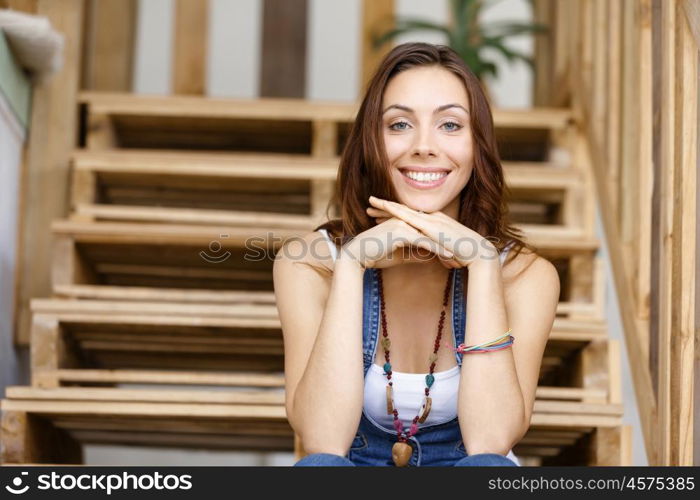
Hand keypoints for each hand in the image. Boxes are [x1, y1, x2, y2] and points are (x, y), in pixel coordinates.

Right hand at [341, 215, 457, 269]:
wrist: (357, 256)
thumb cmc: (375, 256)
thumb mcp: (400, 256)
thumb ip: (415, 254)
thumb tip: (430, 258)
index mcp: (404, 223)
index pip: (427, 232)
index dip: (441, 243)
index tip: (453, 254)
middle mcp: (405, 221)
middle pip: (431, 233)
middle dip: (446, 245)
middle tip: (460, 256)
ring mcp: (403, 224)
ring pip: (430, 236)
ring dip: (445, 247)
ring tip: (457, 258)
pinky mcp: (401, 232)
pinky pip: (423, 242)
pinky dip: (436, 249)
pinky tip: (446, 257)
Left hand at [366, 196, 497, 267]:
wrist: (478, 253)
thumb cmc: (464, 254)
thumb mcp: (444, 252)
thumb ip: (433, 250)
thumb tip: (425, 256)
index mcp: (435, 223)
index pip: (411, 217)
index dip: (395, 214)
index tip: (380, 214)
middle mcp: (432, 217)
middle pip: (404, 210)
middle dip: (386, 207)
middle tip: (370, 204)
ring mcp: (431, 219)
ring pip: (404, 209)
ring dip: (387, 206)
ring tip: (371, 203)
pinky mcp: (431, 224)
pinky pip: (410, 215)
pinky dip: (397, 210)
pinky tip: (385, 207)